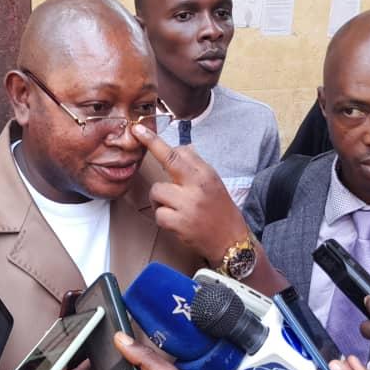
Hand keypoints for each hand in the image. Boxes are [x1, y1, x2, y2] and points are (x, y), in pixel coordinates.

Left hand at [132, 123, 249, 266]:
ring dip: (160, 199)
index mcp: (205, 174)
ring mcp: (187, 205)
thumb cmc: (220, 209)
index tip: (138, 129)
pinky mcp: (180, 224)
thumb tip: (179, 148)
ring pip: (157, 191)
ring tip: (174, 207)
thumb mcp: (213, 182)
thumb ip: (195, 165)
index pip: (178, 152)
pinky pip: (158, 214)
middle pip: (167, 164)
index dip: (155, 140)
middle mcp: (197, 186)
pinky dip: (163, 217)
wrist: (231, 241)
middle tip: (140, 142)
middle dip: (152, 149)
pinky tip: (175, 220)